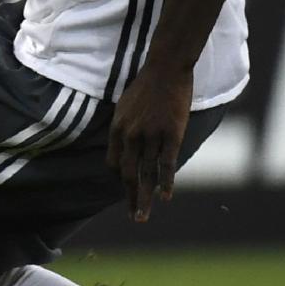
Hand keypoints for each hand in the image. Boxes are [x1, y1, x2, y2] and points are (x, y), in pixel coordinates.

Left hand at [108, 65, 192, 221]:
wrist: (165, 68)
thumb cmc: (147, 86)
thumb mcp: (125, 107)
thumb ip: (125, 128)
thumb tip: (126, 144)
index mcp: (116, 129)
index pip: (112, 163)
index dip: (120, 180)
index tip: (127, 191)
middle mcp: (130, 135)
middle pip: (127, 174)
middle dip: (130, 197)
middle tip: (134, 217)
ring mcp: (150, 136)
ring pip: (146, 174)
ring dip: (145, 198)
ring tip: (143, 217)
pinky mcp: (171, 134)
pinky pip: (166, 164)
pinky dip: (165, 183)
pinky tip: (165, 198)